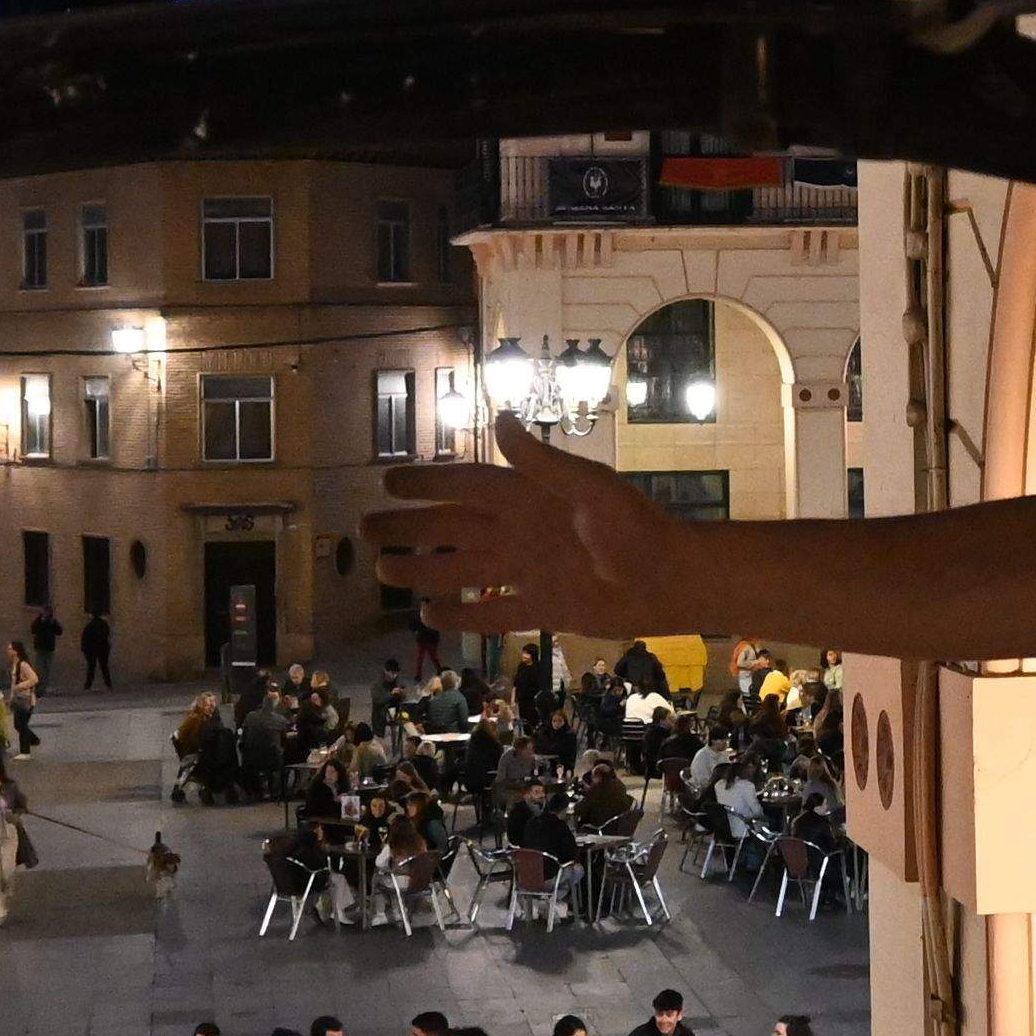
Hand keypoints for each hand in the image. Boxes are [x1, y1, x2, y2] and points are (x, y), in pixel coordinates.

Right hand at [370, 422, 675, 632]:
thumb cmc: (635, 527)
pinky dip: (464, 615)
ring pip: (463, 569)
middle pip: (453, 527)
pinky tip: (431, 617)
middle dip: (410, 527)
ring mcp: (529, 571)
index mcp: (529, 497)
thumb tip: (501, 418)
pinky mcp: (542, 607)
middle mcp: (521, 531)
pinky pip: (493, 612)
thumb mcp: (588, 487)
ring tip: (384, 573)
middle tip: (365, 530)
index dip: (428, 482)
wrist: (670, 580)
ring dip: (424, 570)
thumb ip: (541, 461)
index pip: (466, 484)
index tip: (388, 480)